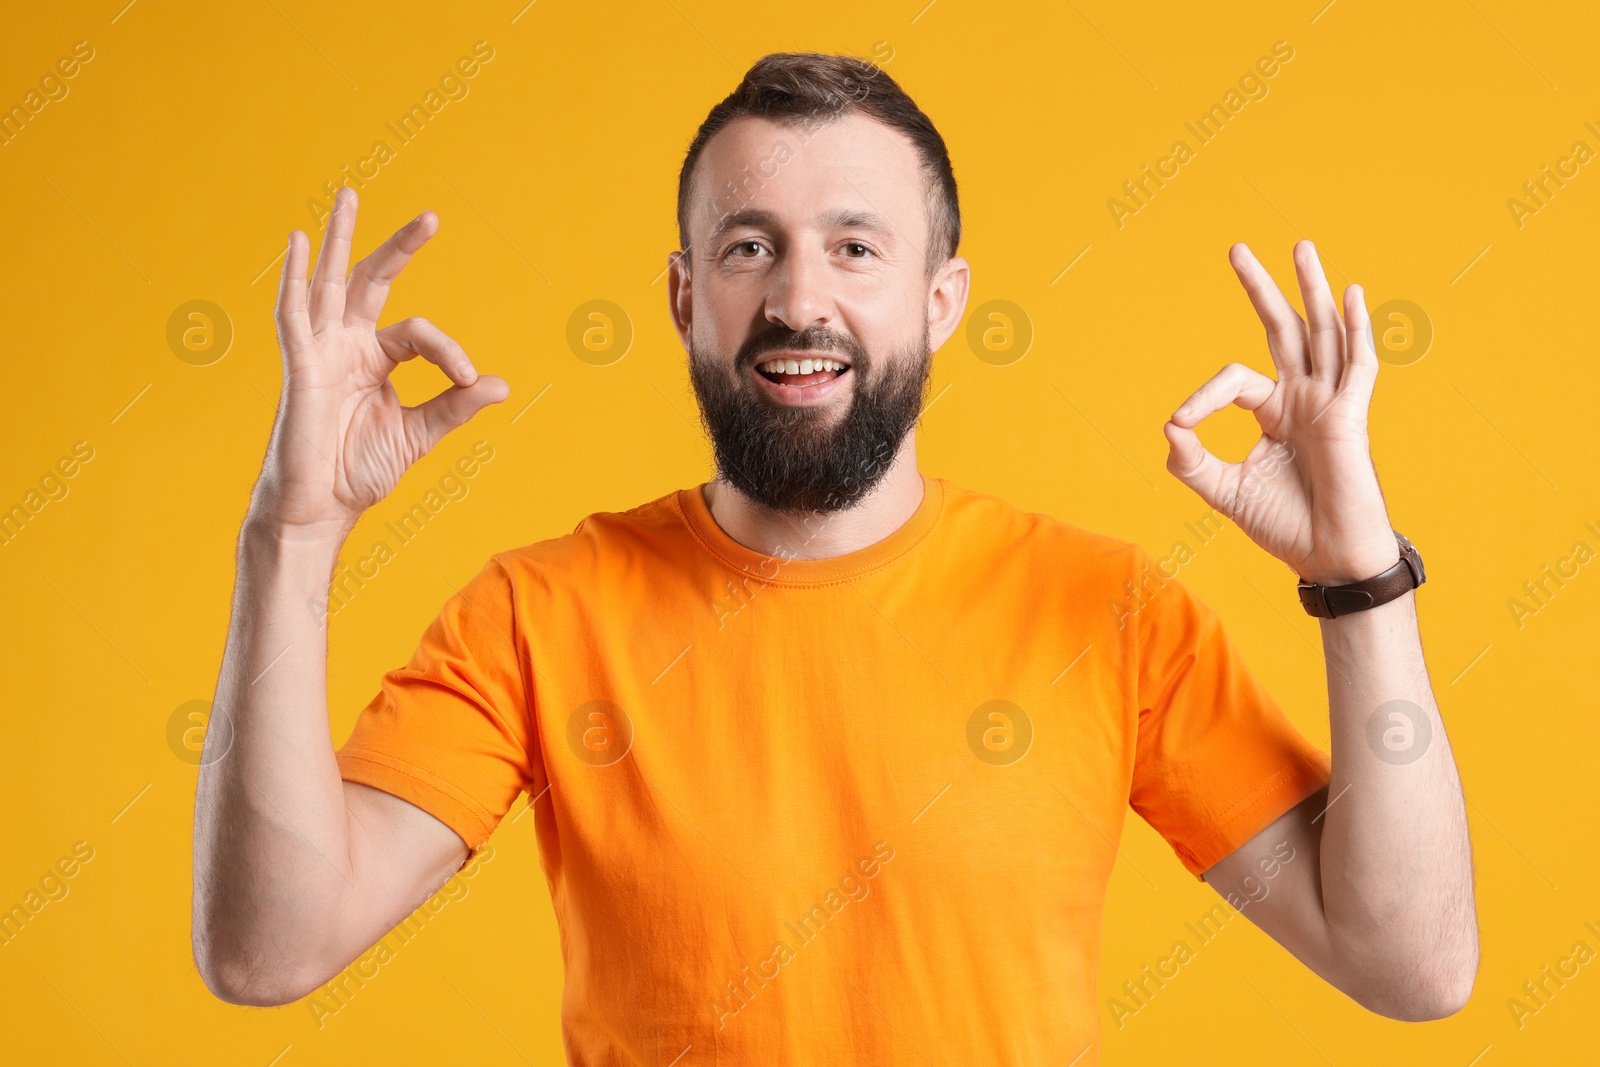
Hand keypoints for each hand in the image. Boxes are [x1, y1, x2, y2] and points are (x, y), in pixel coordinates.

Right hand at [251, 187, 508, 538]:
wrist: (321, 509)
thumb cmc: (359, 471)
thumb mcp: (418, 434)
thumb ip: (454, 405)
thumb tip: (500, 383)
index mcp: (376, 359)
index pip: (419, 333)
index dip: (450, 351)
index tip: (469, 380)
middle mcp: (346, 345)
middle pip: (371, 282)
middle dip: (399, 248)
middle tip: (432, 216)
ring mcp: (320, 351)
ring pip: (329, 283)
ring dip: (339, 240)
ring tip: (348, 196)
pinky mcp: (299, 366)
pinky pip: (293, 315)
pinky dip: (292, 278)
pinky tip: (295, 241)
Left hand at [1162, 240, 1398, 585]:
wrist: (1327, 558)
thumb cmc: (1284, 525)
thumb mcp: (1224, 491)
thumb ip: (1192, 461)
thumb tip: (1171, 424)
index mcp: (1273, 411)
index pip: (1233, 379)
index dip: (1202, 396)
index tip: (1183, 424)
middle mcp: (1303, 398)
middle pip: (1282, 329)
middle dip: (1260, 289)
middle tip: (1235, 249)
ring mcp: (1330, 403)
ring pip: (1322, 333)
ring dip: (1312, 288)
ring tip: (1300, 245)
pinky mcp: (1352, 417)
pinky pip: (1358, 365)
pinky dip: (1357, 328)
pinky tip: (1350, 293)